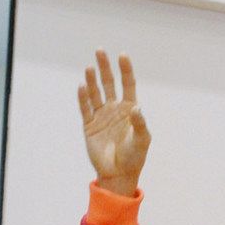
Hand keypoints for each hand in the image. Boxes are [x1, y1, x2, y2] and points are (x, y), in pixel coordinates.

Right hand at [78, 49, 149, 196]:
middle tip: (100, 51)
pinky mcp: (89, 126)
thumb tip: (137, 108)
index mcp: (130, 109)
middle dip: (105, 68)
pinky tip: (82, 85)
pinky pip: (85, 108)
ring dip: (92, 80)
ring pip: (95, 93)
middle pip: (109, 83)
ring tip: (90, 67)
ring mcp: (101, 116)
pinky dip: (83, 97)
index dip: (125, 70)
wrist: (119, 174)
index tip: (122, 55)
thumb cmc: (135, 157)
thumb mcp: (142, 139)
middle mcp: (115, 109)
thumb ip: (139, 123)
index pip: (128, 84)